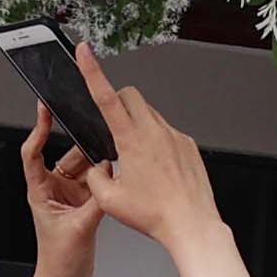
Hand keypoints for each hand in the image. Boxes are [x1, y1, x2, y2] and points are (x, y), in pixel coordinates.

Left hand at [17, 115, 106, 276]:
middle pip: (66, 156)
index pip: (33, 154)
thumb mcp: (80, 228)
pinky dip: (104, 176)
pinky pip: (95, 181)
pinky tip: (116, 171)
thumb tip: (110, 174)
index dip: (38, 131)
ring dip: (97, 161)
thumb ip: (97, 200)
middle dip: (82, 146)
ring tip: (113, 152)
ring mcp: (69, 196)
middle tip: (99, 132)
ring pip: (84, 167)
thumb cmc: (59, 260)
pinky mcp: (83, 203)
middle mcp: (53, 190)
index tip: (45, 111)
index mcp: (40, 192)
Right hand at [71, 66, 246, 276]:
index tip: (85, 52)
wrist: (191, 224)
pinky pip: (167, 131)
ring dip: (138, 125)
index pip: (106, 97)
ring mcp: (174, 135)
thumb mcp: (109, 200)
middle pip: (131, 96)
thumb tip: (98, 168)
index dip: (92, 71)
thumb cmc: (154, 215)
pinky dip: (157, 140)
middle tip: (113, 126)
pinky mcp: (188, 144)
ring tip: (137, 159)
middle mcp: (155, 132)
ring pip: (150, 113)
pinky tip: (158, 168)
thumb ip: (95, 177)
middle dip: (118, 102)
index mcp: (131, 141)